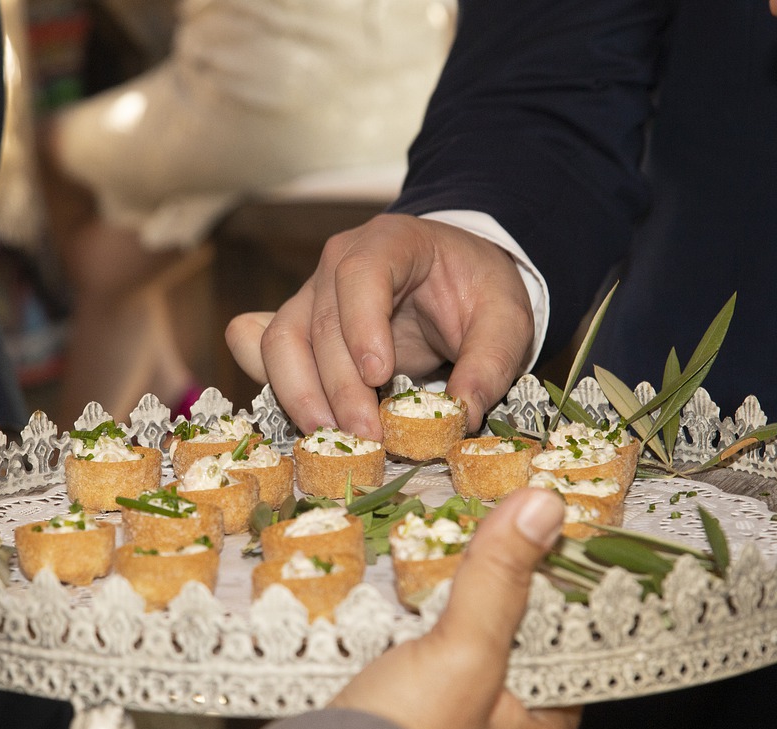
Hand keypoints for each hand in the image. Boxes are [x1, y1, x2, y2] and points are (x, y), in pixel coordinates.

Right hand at [225, 214, 535, 439]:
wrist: (455, 277)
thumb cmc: (476, 289)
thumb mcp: (506, 318)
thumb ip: (491, 361)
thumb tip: (462, 414)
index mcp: (390, 242)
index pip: (360, 273)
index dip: (362, 325)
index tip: (379, 375)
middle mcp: (337, 263)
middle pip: (319, 321)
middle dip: (338, 385)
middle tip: (366, 434)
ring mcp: (311, 296)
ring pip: (281, 342)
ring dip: (298, 394)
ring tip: (330, 437)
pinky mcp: (300, 330)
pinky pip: (270, 357)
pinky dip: (278, 389)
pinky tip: (302, 424)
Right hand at [330, 489, 579, 728]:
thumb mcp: (462, 653)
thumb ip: (499, 582)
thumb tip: (541, 509)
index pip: (563, 655)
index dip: (550, 599)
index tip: (533, 548)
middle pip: (501, 659)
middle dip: (479, 611)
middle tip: (467, 557)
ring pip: (447, 671)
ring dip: (429, 630)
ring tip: (416, 581)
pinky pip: (400, 686)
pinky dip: (389, 653)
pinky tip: (374, 624)